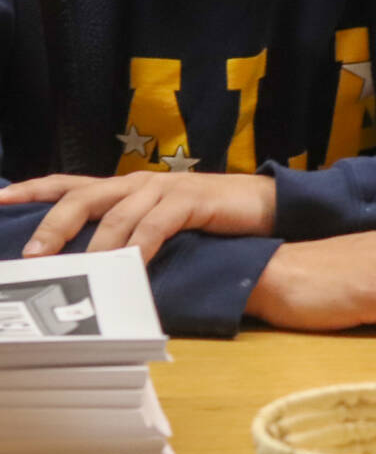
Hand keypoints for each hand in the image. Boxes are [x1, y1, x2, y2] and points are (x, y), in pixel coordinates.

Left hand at [0, 172, 275, 260]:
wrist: (264, 204)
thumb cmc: (210, 218)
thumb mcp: (162, 222)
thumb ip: (130, 233)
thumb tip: (92, 266)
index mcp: (126, 186)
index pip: (69, 183)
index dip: (32, 190)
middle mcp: (139, 182)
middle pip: (83, 196)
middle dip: (54, 224)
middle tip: (34, 254)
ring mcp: (164, 189)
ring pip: (116, 214)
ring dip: (94, 245)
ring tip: (80, 271)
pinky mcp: (191, 201)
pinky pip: (156, 225)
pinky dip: (140, 248)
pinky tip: (131, 267)